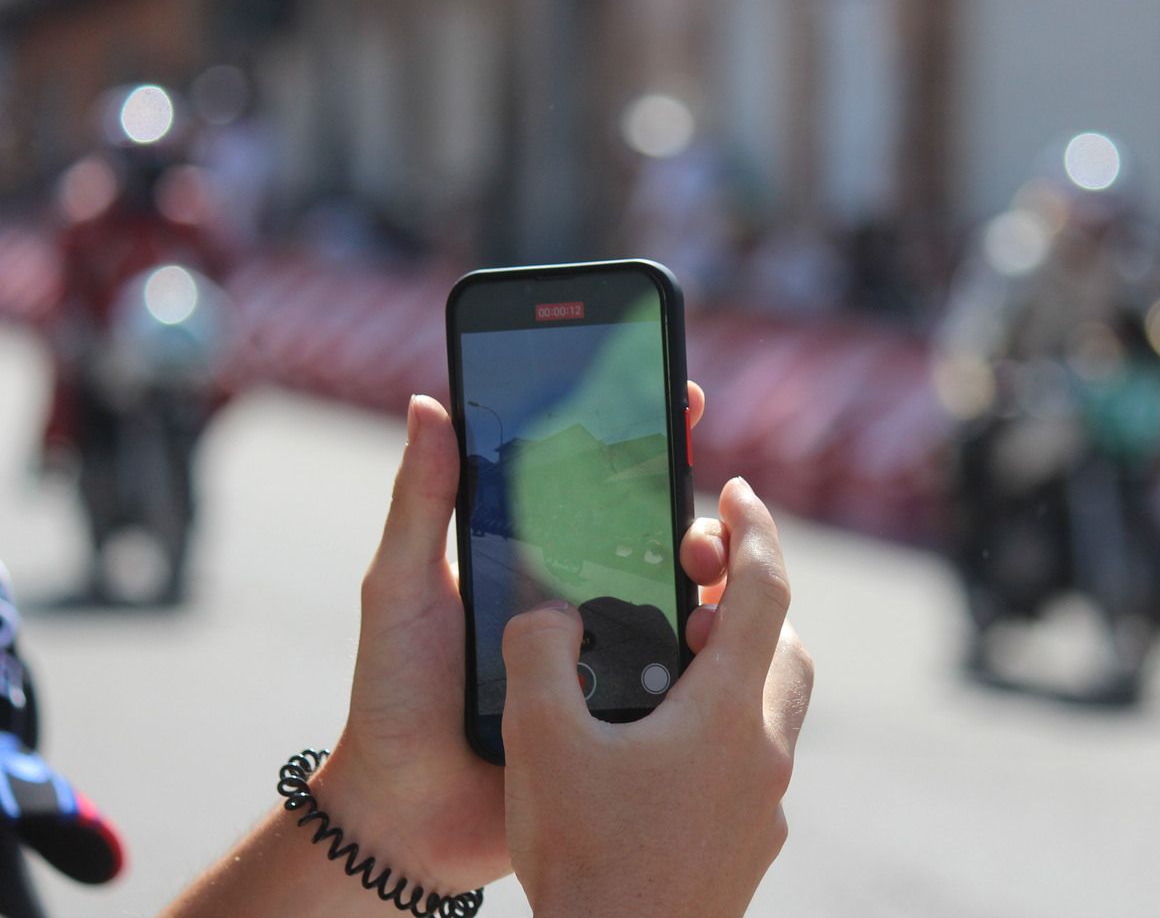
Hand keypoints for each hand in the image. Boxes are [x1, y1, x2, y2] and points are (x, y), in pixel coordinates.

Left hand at [315, 385, 707, 894]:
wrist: (407, 813)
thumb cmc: (396, 692)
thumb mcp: (403, 586)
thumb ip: (422, 501)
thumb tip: (427, 401)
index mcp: (532, 556)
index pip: (594, 484)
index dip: (639, 436)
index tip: (673, 395)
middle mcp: (580, 597)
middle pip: (654, 534)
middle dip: (688, 506)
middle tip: (696, 499)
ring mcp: (609, 654)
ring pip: (681, 599)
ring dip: (706, 575)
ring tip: (703, 572)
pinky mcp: (628, 713)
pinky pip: (682, 673)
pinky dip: (708, 647)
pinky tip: (714, 633)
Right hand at [502, 477, 814, 917]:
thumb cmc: (587, 857)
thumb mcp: (539, 741)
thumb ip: (540, 653)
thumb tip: (550, 611)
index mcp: (728, 710)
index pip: (765, 589)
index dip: (753, 528)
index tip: (734, 490)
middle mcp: (764, 751)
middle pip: (784, 646)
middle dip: (749, 601)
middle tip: (691, 591)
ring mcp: (764, 803)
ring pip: (774, 708)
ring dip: (738, 668)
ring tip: (669, 667)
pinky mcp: (750, 844)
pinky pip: (753, 760)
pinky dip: (724, 728)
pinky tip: (660, 750)